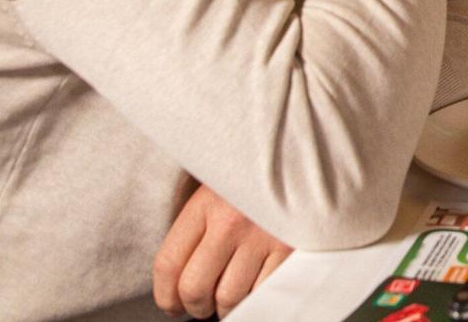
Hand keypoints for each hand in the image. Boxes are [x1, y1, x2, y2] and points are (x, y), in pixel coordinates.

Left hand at [154, 184, 290, 318]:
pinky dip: (256, 298)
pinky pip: (262, 292)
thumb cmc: (254, 183)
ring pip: (229, 298)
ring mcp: (262, 236)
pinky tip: (254, 287)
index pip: (168, 264)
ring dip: (226, 307)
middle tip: (203, 305)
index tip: (173, 304)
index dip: (165, 296)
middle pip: (195, 287)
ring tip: (230, 297)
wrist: (301, 161)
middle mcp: (230, 221)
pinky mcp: (290, 248)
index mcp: (205, 203)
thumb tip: (177, 284)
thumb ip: (196, 230)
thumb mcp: (218, 191)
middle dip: (196, 307)